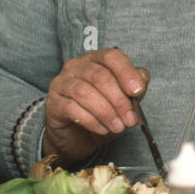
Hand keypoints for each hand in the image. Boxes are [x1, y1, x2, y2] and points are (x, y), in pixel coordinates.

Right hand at [44, 48, 146, 163]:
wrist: (77, 137)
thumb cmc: (103, 113)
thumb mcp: (124, 100)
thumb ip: (134, 88)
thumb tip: (142, 80)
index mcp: (96, 60)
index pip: (111, 57)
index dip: (126, 72)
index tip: (138, 91)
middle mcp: (76, 67)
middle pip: (100, 76)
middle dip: (119, 100)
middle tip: (130, 119)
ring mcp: (61, 84)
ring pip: (85, 92)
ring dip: (106, 112)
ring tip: (118, 127)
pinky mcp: (53, 104)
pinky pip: (72, 109)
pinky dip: (92, 120)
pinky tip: (102, 129)